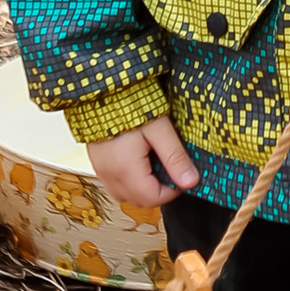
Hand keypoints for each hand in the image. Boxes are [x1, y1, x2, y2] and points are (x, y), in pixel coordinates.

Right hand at [76, 112, 197, 209]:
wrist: (104, 89)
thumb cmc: (130, 104)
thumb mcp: (160, 129)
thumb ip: (175, 157)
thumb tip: (191, 182)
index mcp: (126, 169)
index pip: (153, 199)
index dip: (172, 191)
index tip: (181, 175)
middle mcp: (110, 175)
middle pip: (139, 200)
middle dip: (158, 191)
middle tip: (169, 169)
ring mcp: (101, 170)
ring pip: (126, 194)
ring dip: (143, 187)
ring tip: (153, 163)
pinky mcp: (98, 163)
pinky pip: (115, 183)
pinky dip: (129, 180)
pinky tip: (138, 160)